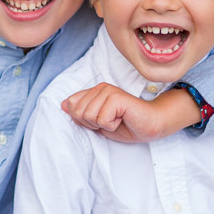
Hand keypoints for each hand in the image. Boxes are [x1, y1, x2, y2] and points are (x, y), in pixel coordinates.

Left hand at [61, 83, 200, 142]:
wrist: (150, 125)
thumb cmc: (126, 125)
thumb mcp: (98, 122)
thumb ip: (81, 113)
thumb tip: (63, 104)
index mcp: (93, 91)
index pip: (71, 105)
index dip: (83, 120)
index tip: (101, 121)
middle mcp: (100, 87)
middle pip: (78, 112)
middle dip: (92, 123)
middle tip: (110, 121)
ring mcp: (108, 91)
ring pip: (88, 115)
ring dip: (103, 125)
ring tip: (117, 119)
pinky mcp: (117, 97)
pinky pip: (101, 119)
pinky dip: (111, 125)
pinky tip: (122, 119)